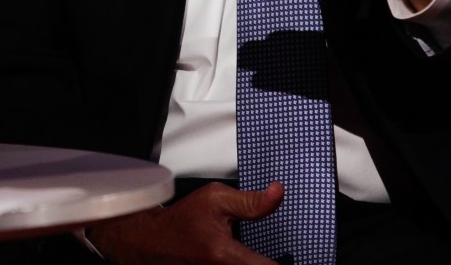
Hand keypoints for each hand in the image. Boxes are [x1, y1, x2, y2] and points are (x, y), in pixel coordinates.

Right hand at [85, 182, 282, 263]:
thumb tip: (278, 193)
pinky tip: (249, 260)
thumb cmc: (183, 221)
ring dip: (258, 263)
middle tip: (277, 255)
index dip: (284, 264)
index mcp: (223, 255)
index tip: (297, 257)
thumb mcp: (215, 198)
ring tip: (263, 256)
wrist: (153, 242)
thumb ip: (251, 201)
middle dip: (269, 262)